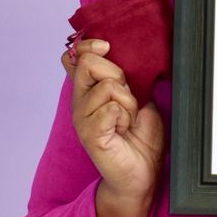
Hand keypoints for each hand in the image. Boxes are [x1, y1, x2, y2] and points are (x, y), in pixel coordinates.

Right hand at [63, 38, 165, 205]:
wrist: (142, 171)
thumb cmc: (139, 136)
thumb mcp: (138, 97)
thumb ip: (126, 77)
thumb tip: (125, 53)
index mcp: (89, 90)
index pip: (74, 55)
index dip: (90, 45)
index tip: (108, 48)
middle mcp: (80, 101)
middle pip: (89, 62)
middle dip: (118, 75)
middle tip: (127, 99)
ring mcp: (82, 117)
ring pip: (107, 86)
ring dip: (128, 102)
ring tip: (127, 120)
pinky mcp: (90, 133)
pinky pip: (112, 108)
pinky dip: (125, 117)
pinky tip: (123, 130)